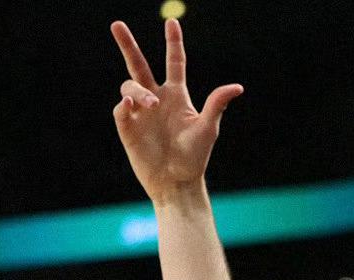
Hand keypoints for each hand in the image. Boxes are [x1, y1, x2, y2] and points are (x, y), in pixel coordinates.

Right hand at [110, 17, 242, 203]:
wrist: (178, 183)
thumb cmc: (195, 158)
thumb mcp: (208, 129)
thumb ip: (217, 104)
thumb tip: (237, 87)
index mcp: (176, 96)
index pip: (174, 63)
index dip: (173, 42)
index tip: (172, 22)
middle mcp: (156, 99)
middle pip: (138, 65)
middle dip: (128, 44)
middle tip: (117, 25)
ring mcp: (140, 113)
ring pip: (129, 87)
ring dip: (138, 91)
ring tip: (151, 104)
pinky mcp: (128, 128)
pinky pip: (121, 110)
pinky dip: (124, 106)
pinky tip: (131, 106)